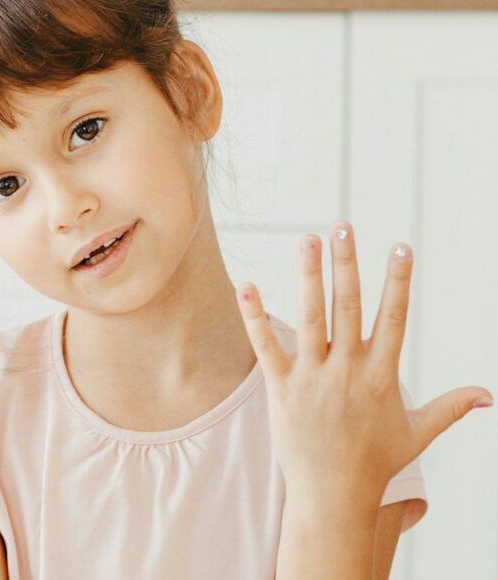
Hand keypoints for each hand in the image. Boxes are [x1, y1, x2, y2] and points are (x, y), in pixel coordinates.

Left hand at [235, 220, 491, 501]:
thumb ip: (449, 407)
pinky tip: (247, 285)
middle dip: (347, 264)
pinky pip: (266, 346)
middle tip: (343, 226)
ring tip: (306, 240)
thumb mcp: (417, 433)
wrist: (333, 495)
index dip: (397, 282)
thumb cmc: (375, 462)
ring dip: (308, 277)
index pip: (393, 318)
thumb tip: (488, 396)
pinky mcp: (281, 388)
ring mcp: (313, 378)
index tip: (401, 246)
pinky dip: (255, 316)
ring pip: (310, 319)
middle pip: (348, 308)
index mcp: (381, 376)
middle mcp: (348, 371)